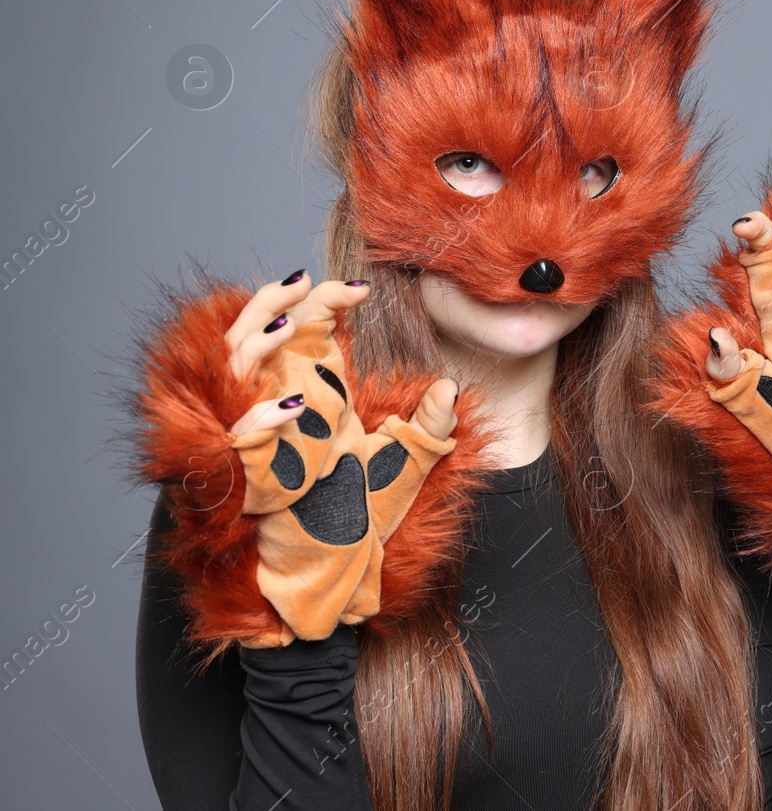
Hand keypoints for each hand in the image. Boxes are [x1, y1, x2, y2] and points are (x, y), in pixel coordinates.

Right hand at [219, 270, 459, 645]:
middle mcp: (284, 410)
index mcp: (317, 400)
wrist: (334, 579)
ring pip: (232, 370)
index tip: (360, 290)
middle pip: (255, 334)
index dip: (324, 300)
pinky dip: (259, 418)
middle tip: (301, 280)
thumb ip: (430, 430)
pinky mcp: (253, 477)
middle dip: (270, 300)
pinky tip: (291, 408)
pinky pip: (239, 438)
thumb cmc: (358, 523)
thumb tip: (451, 389)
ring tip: (288, 324)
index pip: (306, 331)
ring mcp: (264, 440)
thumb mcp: (403, 468)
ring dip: (253, 341)